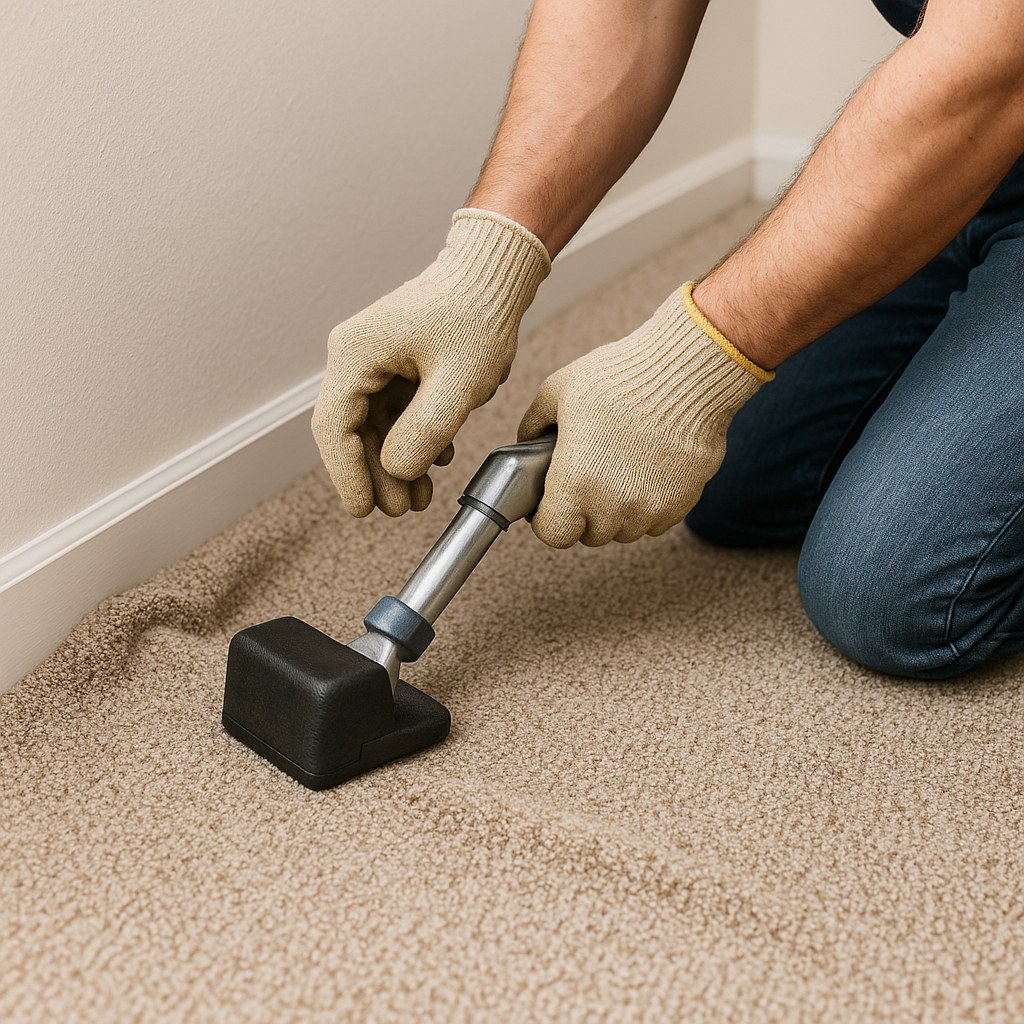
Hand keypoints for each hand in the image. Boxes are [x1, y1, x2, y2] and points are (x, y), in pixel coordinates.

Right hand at [312, 208, 549, 516]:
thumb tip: (395, 470)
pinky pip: (393, 413)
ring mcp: (374, 361)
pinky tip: (437, 460)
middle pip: (351, 431)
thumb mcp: (458, 383)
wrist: (493, 277)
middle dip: (376, 475)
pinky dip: (411, 441)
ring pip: (373, 426)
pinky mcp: (395, 366)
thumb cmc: (477, 317)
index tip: (362, 509)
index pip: (334, 426)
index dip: (346, 474)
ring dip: (395, 463)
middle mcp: (354, 356)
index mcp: (356, 353)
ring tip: (420, 498)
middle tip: (402, 510)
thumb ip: (424, 431)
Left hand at [517, 283, 773, 546]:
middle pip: (591, 534)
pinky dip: (648, 504)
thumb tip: (526, 442)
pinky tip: (646, 469)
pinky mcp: (680, 503)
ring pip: (625, 529)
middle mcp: (613, 506)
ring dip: (617, 511)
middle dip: (584, 513)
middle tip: (587, 477)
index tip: (552, 503)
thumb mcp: (558, 391)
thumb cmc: (619, 378)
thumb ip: (533, 424)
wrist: (686, 375)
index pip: (554, 534)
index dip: (548, 520)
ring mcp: (650, 508)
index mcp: (575, 485)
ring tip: (618, 470)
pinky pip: (656, 520)